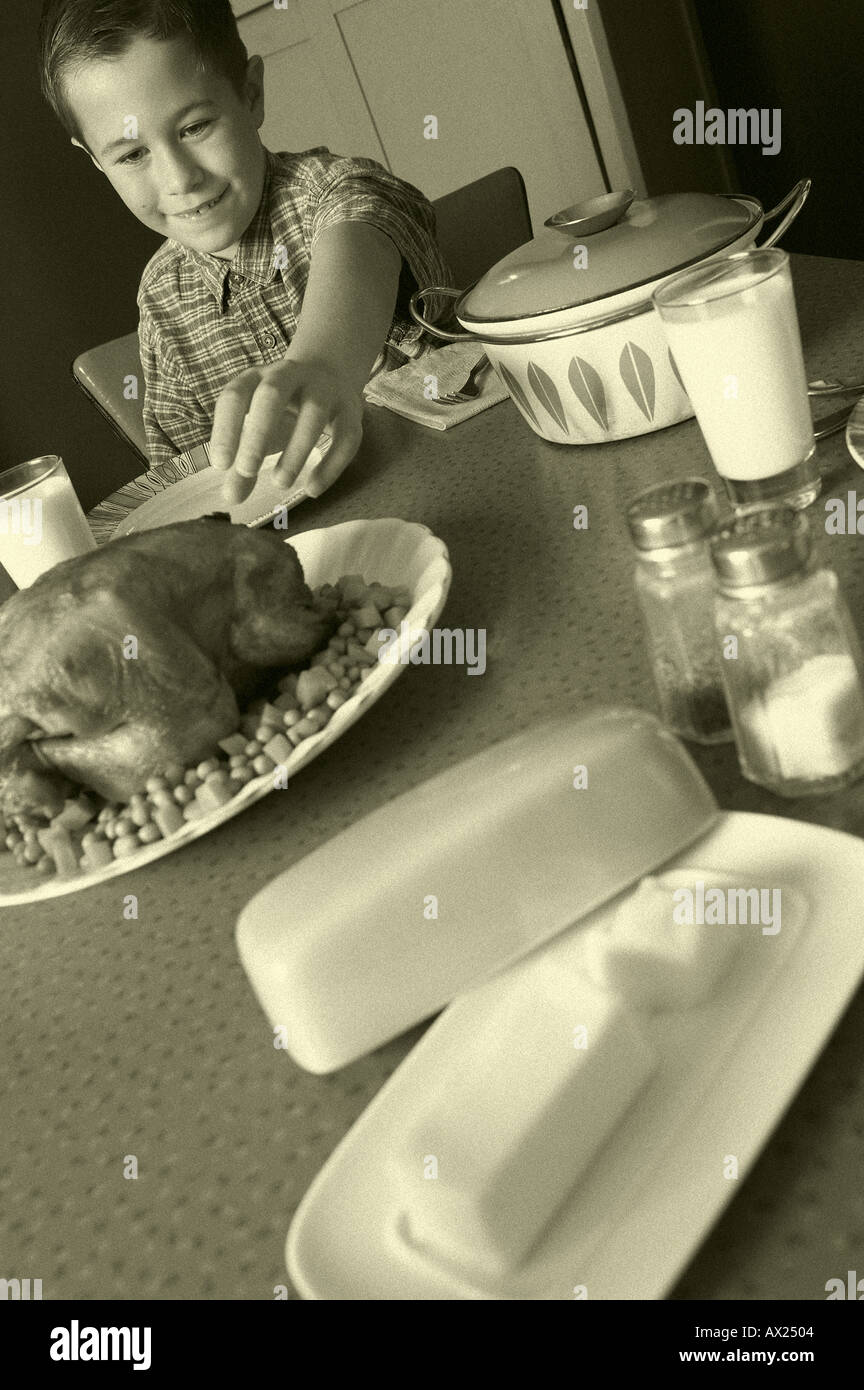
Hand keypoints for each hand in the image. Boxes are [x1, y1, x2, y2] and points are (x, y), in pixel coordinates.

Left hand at [208, 357, 363, 504]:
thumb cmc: (283, 410)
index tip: (221, 465)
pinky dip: (330, 464)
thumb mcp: (259, 430)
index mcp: (257, 378)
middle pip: (272, 395)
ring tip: (280, 483)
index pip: (235, 396)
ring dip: (295, 449)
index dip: (226, 428)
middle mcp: (289, 375)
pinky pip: (345, 436)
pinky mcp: (351, 409)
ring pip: (313, 412)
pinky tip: (313, 490)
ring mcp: (324, 389)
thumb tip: (231, 498)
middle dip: (258, 433)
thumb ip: (244, 464)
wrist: (329, 375)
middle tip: (247, 471)